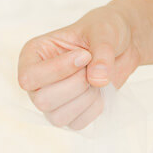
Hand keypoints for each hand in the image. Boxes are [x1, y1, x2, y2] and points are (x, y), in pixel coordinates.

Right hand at [16, 1, 140, 131]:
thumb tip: (98, 80)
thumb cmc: (105, 29)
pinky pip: (77, 123)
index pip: (29, 77)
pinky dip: (95, 107)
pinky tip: (100, 90)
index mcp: (34, 54)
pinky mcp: (69, 114)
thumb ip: (102, 52)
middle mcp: (38, 80)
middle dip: (76, 85)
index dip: (58, 70)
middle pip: (43, 101)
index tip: (85, 56)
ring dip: (86, 97)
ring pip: (58, 117)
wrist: (123, 44)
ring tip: (97, 77)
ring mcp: (52, 100)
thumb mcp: (105, 30)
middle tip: (92, 66)